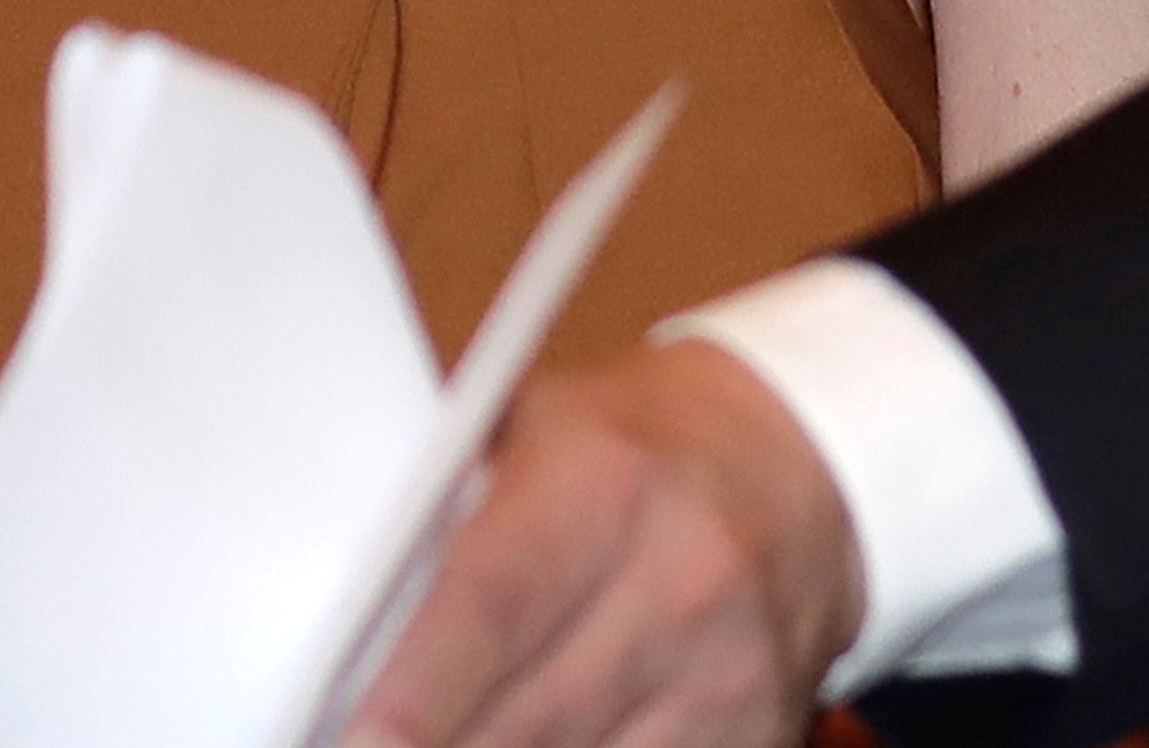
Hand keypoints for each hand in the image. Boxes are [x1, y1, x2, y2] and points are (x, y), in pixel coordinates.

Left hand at [342, 345, 861, 747]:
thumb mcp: (536, 432)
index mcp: (604, 483)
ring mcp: (727, 673)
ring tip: (451, 738)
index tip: (358, 740)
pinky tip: (535, 744)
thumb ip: (446, 515)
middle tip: (368, 746)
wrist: (800, 468)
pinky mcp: (758, 735)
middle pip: (530, 721)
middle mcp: (677, 580)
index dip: (417, 696)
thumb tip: (348, 622)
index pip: (492, 608)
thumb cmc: (635, 447)